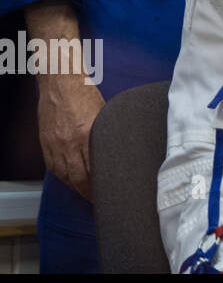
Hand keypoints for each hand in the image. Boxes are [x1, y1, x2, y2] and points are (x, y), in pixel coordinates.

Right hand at [36, 72, 104, 200]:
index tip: (110, 191)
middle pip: (79, 178)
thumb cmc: (86, 94)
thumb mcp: (104, 114)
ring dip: (76, 187)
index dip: (102, 184)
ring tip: (87, 193)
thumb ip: (106, 135)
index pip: (95, 169)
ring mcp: (55, 144)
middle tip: (99, 200)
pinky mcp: (46, 143)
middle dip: (89, 192)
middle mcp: (69, 143)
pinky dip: (63, 176)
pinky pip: (53, 167)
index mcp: (88, 134)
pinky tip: (70, 180)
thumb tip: (115, 151)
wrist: (60, 82)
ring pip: (65, 175)